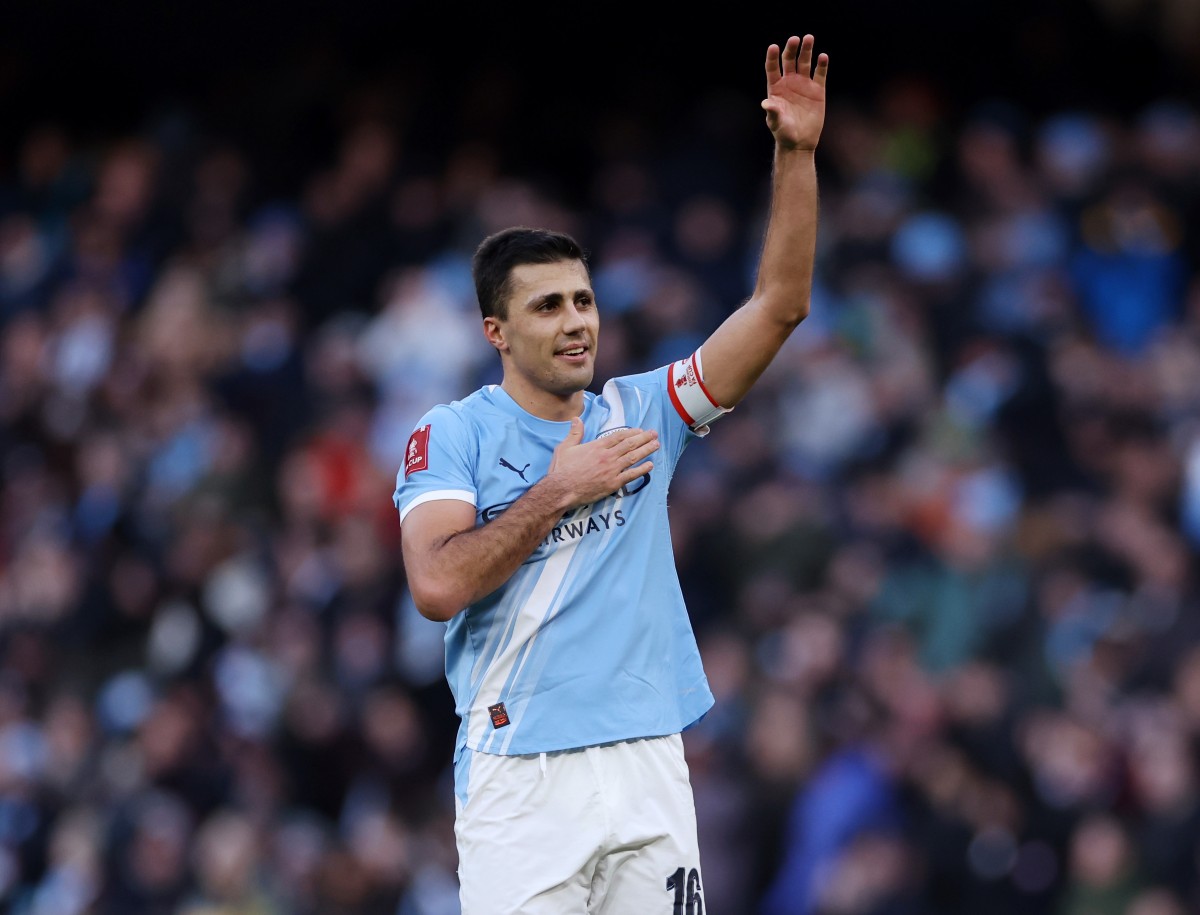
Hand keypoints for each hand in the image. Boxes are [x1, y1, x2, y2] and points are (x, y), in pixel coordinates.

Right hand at [546, 418, 658, 507]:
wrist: (562, 489)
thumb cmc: (562, 469)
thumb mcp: (565, 447)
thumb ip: (574, 433)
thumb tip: (576, 418)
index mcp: (597, 446)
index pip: (619, 436)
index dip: (631, 432)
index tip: (640, 430)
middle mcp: (607, 456)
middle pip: (629, 445)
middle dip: (644, 438)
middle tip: (654, 434)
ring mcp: (611, 470)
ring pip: (633, 457)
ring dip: (646, 450)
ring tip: (656, 445)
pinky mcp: (613, 483)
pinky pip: (631, 475)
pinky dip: (642, 470)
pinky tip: (650, 465)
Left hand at [762, 34, 827, 150]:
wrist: (799, 142)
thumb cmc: (783, 133)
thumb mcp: (776, 123)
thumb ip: (772, 112)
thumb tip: (766, 103)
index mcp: (776, 88)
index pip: (772, 68)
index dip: (772, 57)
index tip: (773, 47)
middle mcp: (789, 82)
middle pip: (789, 61)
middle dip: (791, 49)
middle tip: (795, 39)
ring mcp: (804, 84)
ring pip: (805, 62)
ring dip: (807, 50)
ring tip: (809, 38)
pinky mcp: (818, 90)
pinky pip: (820, 74)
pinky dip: (822, 65)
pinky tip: (823, 56)